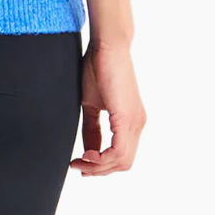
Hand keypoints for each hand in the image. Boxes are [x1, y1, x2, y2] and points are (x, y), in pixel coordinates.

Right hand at [69, 41, 146, 175]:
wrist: (107, 44)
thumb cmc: (98, 66)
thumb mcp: (91, 103)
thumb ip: (92, 128)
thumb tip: (88, 149)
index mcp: (131, 121)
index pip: (121, 156)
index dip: (101, 165)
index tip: (79, 163)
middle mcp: (138, 124)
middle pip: (123, 163)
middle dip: (99, 170)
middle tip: (77, 166)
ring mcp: (135, 122)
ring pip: (122, 161)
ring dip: (98, 167)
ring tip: (79, 161)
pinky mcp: (127, 117)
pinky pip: (118, 151)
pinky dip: (102, 158)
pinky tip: (87, 154)